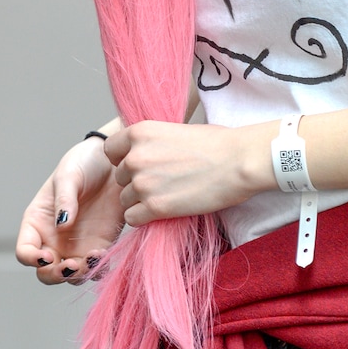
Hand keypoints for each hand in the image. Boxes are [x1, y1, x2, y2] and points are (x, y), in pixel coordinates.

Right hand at [16, 139, 124, 284]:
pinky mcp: (101, 245)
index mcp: (38, 222)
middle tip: (70, 266)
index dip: (31, 259)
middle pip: (46, 272)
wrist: (114, 160)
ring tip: (90, 261)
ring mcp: (77, 245)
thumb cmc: (84, 163)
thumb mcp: (69, 175)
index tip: (47, 255)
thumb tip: (61, 224)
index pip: (25, 251)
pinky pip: (96, 267)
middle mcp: (54, 239)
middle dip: (55, 275)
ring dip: (78, 276)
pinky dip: (98, 269)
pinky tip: (102, 256)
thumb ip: (64, 199)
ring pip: (72, 275)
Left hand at [105, 119, 275, 226]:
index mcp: (140, 132)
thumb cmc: (216, 143)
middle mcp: (135, 156)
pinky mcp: (154, 207)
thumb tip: (144, 152)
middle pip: (119, 177)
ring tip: (167, 195)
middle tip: (161, 182)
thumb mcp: (176, 130)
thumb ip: (154, 142)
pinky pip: (133, 218)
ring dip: (141, 201)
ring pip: (125, 199)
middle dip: (136, 181)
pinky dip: (145, 217)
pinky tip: (165, 210)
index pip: (110, 150)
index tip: (139, 164)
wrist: (237, 161)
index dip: (123, 158)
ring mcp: (143, 183)